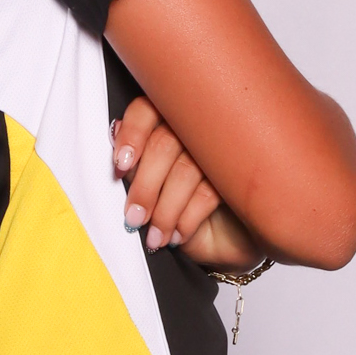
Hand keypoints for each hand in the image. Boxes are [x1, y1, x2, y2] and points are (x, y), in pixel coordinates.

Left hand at [110, 98, 266, 270]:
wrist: (220, 245)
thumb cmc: (181, 213)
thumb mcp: (150, 191)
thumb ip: (135, 163)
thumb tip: (116, 136)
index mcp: (171, 126)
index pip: (148, 109)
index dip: (131, 134)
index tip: (120, 166)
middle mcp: (196, 133)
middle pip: (165, 142)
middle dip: (145, 186)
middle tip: (134, 216)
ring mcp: (221, 153)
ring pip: (185, 170)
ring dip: (165, 209)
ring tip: (156, 234)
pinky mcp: (239, 177)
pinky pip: (207, 192)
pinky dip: (187, 218)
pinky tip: (178, 234)